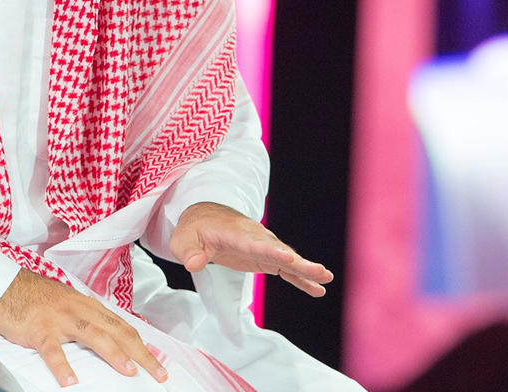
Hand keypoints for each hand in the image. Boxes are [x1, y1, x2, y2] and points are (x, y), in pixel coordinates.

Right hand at [0, 269, 166, 386]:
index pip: (121, 326)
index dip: (141, 345)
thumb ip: (86, 319)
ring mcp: (59, 318)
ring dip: (113, 353)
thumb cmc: (32, 297)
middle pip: (116, 331)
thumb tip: (107, 340)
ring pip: (93, 334)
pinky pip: (52, 349)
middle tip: (158, 373)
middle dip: (140, 352)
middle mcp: (78, 309)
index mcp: (86, 305)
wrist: (2, 285)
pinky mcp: (38, 328)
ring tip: (129, 371)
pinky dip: (62, 366)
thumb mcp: (66, 305)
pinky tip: (70, 381)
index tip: (158, 363)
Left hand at [169, 202, 332, 296]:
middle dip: (298, 262)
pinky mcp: (265, 257)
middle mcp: (254, 238)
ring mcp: (262, 247)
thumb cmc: (193, 230)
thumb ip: (188, 251)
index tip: (287, 258)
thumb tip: (195, 263)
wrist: (204, 217)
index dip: (269, 250)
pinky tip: (318, 289)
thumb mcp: (182, 240)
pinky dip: (301, 278)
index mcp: (234, 233)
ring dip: (305, 269)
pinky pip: (286, 269)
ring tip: (325, 279)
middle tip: (320, 271)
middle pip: (278, 250)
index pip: (252, 242)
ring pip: (287, 259)